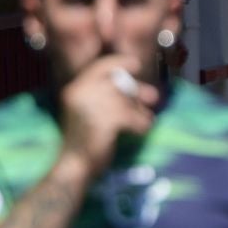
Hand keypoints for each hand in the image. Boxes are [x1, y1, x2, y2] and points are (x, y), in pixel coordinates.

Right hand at [59, 57, 159, 173]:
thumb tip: (139, 90)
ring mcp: (90, 106)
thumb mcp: (91, 111)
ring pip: (126, 101)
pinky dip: (141, 124)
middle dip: (137, 90)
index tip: (136, 64)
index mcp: (74, 89)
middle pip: (117, 83)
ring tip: (144, 120)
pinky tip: (140, 131)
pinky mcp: (104, 121)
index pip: (99, 66)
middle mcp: (79, 93)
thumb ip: (108, 97)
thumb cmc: (85, 141)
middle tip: (153, 96)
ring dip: (139, 111)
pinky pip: (133, 117)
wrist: (75, 165)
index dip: (119, 63)